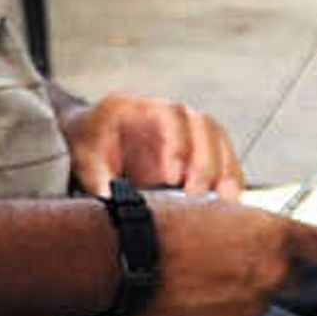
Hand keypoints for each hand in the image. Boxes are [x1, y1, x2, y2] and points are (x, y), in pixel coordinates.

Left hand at [64, 93, 241, 195]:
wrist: (93, 139)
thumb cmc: (90, 145)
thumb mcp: (86, 161)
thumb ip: (98, 180)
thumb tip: (112, 207)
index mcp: (140, 107)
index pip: (170, 115)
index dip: (177, 144)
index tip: (172, 176)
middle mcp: (170, 114)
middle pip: (203, 126)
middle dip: (205, 162)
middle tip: (196, 195)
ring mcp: (188, 130)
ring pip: (219, 141)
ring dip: (225, 170)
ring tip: (225, 202)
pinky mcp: (198, 151)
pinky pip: (224, 160)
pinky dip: (230, 180)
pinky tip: (230, 205)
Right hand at [136, 193, 316, 315]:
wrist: (124, 258)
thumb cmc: (162, 225)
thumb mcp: (215, 208)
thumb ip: (250, 228)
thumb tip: (259, 236)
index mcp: (273, 237)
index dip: (306, 246)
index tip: (298, 248)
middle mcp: (270, 275)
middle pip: (293, 279)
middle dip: (272, 272)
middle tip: (236, 264)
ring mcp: (250, 310)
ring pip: (258, 305)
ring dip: (240, 297)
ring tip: (201, 283)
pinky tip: (192, 303)